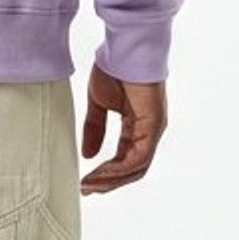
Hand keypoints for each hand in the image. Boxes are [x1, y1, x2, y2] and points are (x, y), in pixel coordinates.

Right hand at [80, 64, 166, 192]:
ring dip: (111, 180)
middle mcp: (148, 133)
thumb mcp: (98, 104)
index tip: (85, 182)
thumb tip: (88, 155)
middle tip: (86, 190)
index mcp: (137, 128)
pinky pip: (138, 158)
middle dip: (108, 183)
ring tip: (90, 185)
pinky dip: (119, 169)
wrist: (124, 49)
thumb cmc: (114, 69)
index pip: (124, 160)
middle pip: (132, 170)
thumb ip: (94, 129)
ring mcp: (153, 131)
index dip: (105, 174)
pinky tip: (101, 173)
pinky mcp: (154, 127)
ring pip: (136, 168)